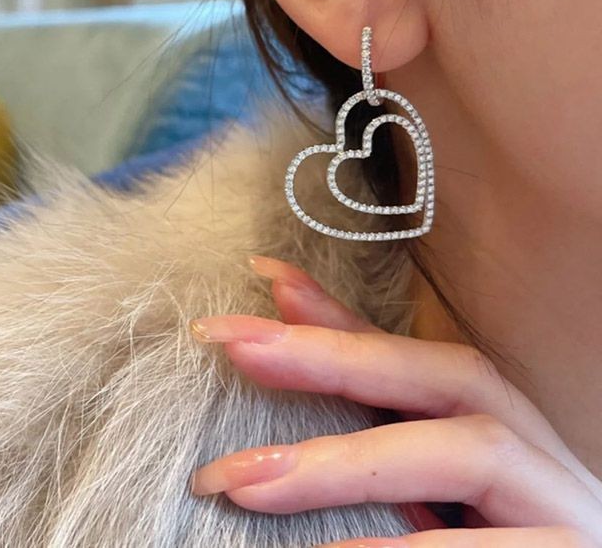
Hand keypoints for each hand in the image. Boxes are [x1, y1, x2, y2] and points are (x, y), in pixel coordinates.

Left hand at [187, 255, 601, 546]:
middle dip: (341, 355)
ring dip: (352, 461)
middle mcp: (538, 453)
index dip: (337, 319)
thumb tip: (287, 318)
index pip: (417, 355)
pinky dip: (402, 547)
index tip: (262, 282)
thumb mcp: (424, 479)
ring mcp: (563, 507)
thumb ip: (367, 404)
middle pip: (455, 374)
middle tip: (240, 345)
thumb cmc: (487, 539)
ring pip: (475, 452)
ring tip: (245, 480)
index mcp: (502, 427)